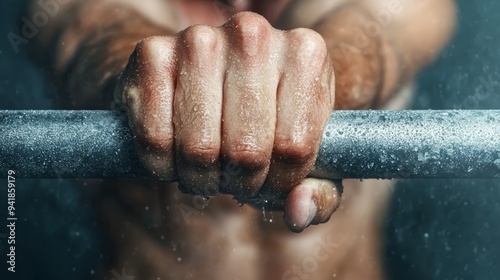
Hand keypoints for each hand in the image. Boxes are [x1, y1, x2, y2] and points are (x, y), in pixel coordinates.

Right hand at [116, 12, 340, 231]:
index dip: (278, 183)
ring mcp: (199, 40)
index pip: (295, 147)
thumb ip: (317, 191)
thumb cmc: (262, 119)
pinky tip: (176, 155)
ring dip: (201, 177)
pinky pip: (155, 139)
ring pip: (200, 148)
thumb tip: (299, 212)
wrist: (206, 74)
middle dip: (238, 182)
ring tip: (207, 167)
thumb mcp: (303, 151)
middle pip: (247, 150)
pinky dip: (162, 165)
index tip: (267, 181)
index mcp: (305, 53)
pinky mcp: (152, 54)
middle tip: (233, 176)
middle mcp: (254, 35)